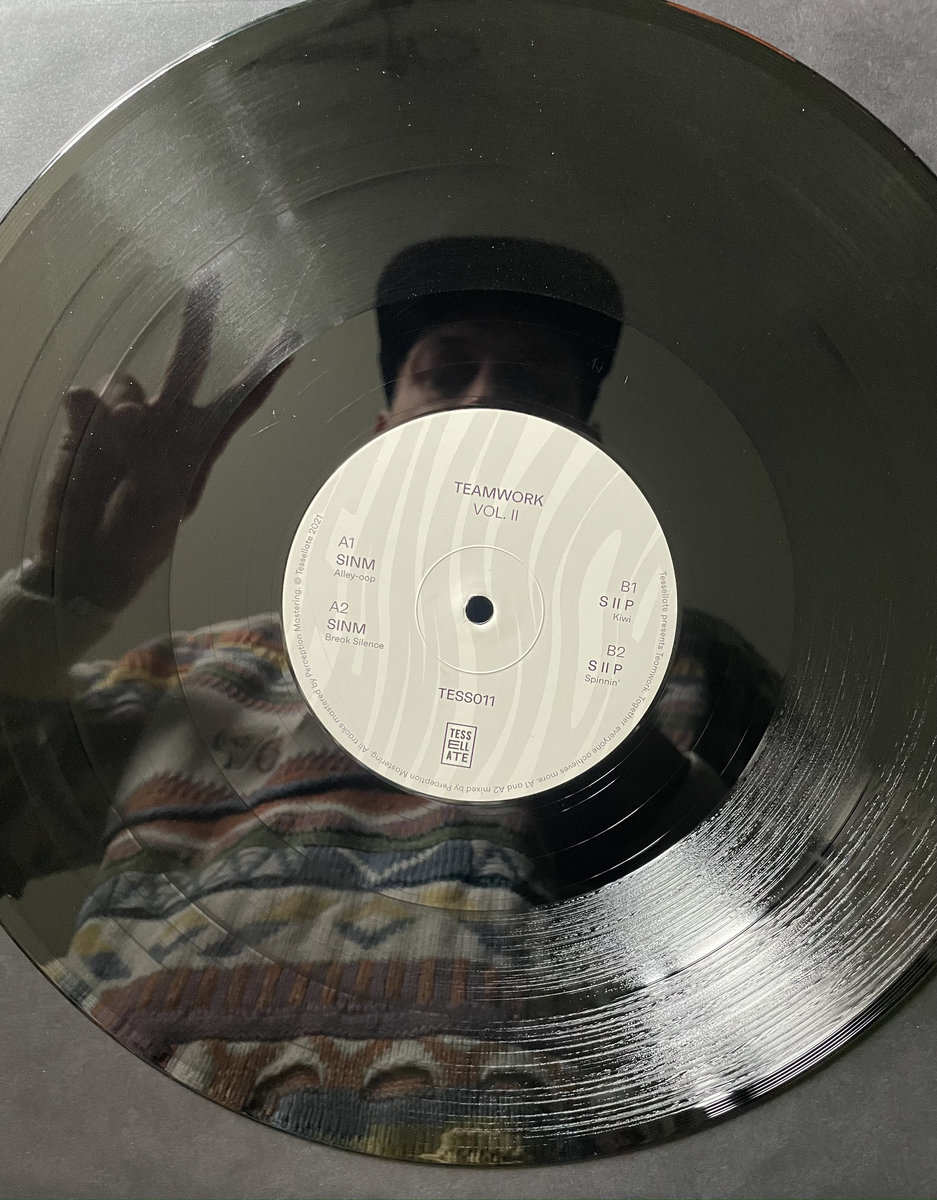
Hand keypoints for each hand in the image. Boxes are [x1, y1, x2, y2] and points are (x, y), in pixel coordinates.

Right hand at [36, 276, 291, 611]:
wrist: (83, 561)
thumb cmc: (134, 540)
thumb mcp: (156, 501)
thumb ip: (144, 448)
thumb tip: (123, 404)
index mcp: (199, 445)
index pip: (240, 401)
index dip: (265, 369)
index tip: (290, 336)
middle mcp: (167, 423)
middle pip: (190, 362)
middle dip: (200, 322)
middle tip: (210, 277)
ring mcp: (126, 420)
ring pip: (125, 382)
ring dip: (118, 406)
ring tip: (112, 446)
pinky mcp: (87, 422)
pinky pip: (86, 396)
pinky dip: (84, 410)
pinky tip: (83, 431)